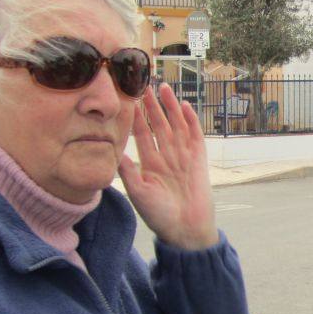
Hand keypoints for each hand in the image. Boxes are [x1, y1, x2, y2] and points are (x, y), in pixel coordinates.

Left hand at [118, 83, 218, 249]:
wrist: (186, 229)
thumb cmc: (160, 216)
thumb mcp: (138, 192)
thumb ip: (127, 170)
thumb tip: (113, 150)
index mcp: (149, 163)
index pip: (141, 133)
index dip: (135, 116)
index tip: (128, 98)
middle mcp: (166, 156)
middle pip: (158, 124)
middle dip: (151, 105)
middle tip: (144, 84)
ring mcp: (183, 155)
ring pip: (176, 124)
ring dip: (170, 106)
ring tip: (164, 87)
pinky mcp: (199, 158)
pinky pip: (195, 135)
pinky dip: (191, 120)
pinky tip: (185, 106)